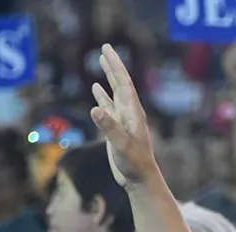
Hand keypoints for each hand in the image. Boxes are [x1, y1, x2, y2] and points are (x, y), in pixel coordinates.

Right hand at [89, 44, 159, 186]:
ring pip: (114, 93)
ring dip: (108, 77)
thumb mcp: (122, 146)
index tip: (107, 50)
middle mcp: (129, 113)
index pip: (123, 84)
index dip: (116, 66)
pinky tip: (96, 88)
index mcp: (133, 113)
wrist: (140, 179)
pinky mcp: (117, 128)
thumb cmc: (134, 164)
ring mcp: (123, 120)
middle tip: (105, 47)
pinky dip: (102, 96)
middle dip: (113, 65)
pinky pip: (109, 107)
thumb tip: (95, 109)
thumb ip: (109, 128)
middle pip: (120, 83)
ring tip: (102, 61)